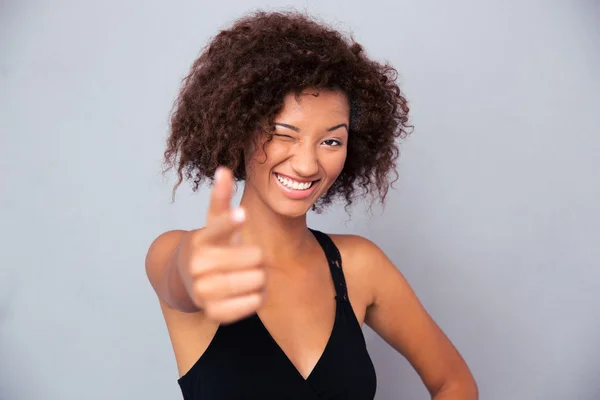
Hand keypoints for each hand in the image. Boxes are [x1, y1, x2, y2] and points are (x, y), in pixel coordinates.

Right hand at [176, 167, 265, 323]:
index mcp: (201, 240)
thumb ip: (221, 197)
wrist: (187, 279)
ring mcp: (203, 290)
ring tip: (248, 274)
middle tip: (249, 258)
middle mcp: (198, 265)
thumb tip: (224, 170)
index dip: (230, 222)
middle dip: (258, 257)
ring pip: (256, 280)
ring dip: (260, 277)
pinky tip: (248, 291)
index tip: (241, 214)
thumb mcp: (214, 221)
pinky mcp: (214, 312)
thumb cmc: (211, 245)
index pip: (218, 228)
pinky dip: (257, 297)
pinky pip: (253, 303)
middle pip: (254, 257)